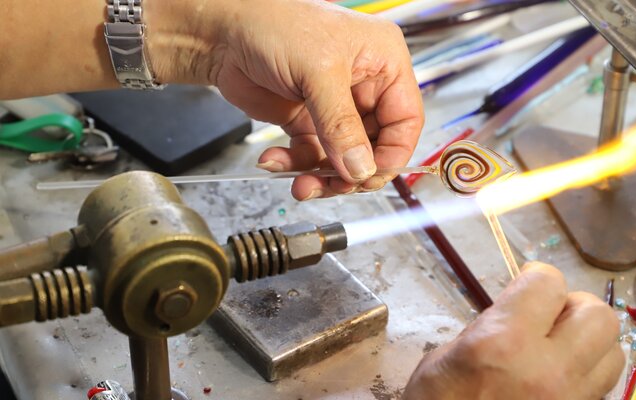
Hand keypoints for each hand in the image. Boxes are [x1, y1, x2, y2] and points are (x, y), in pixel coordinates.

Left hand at [149, 0, 422, 199]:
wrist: (221, 30)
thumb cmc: (275, 24)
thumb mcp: (318, 73)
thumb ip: (341, 126)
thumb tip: (362, 170)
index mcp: (384, 64)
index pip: (405, 121)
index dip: (392, 154)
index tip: (370, 177)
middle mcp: (364, 87)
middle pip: (374, 146)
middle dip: (352, 171)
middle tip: (332, 187)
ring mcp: (334, 106)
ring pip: (342, 158)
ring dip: (322, 176)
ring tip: (300, 184)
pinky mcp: (306, 120)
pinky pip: (311, 155)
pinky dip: (296, 165)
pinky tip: (274, 160)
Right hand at [403, 263, 623, 399]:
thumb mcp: (446, 357)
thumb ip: (491, 326)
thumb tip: (522, 310)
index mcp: (503, 342)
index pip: (548, 283)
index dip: (535, 279)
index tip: (524, 289)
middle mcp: (547, 370)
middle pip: (598, 314)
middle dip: (573, 307)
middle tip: (547, 319)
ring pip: (614, 353)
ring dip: (588, 343)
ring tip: (557, 352)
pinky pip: (602, 387)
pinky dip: (586, 375)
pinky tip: (558, 380)